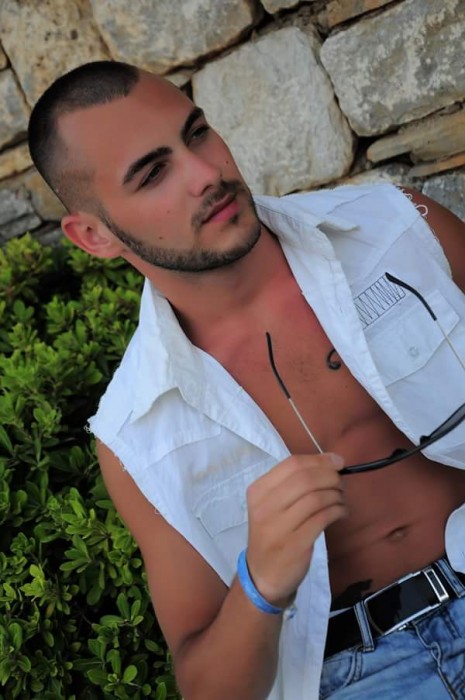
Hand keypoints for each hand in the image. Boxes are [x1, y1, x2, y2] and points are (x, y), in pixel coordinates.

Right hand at [245, 453, 345, 606]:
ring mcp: (279, 526)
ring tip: (342, 500)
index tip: (338, 462)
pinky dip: (338, 511)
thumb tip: (333, 460)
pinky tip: (342, 513)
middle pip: (306, 479)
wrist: (262, 575)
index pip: (292, 464)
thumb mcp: (273, 504)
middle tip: (341, 485)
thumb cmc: (272, 534)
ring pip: (317, 498)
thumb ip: (295, 482)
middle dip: (331, 477)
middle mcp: (265, 506)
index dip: (320, 460)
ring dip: (337, 495)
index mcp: (258, 491)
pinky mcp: (295, 543)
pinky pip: (323, 518)